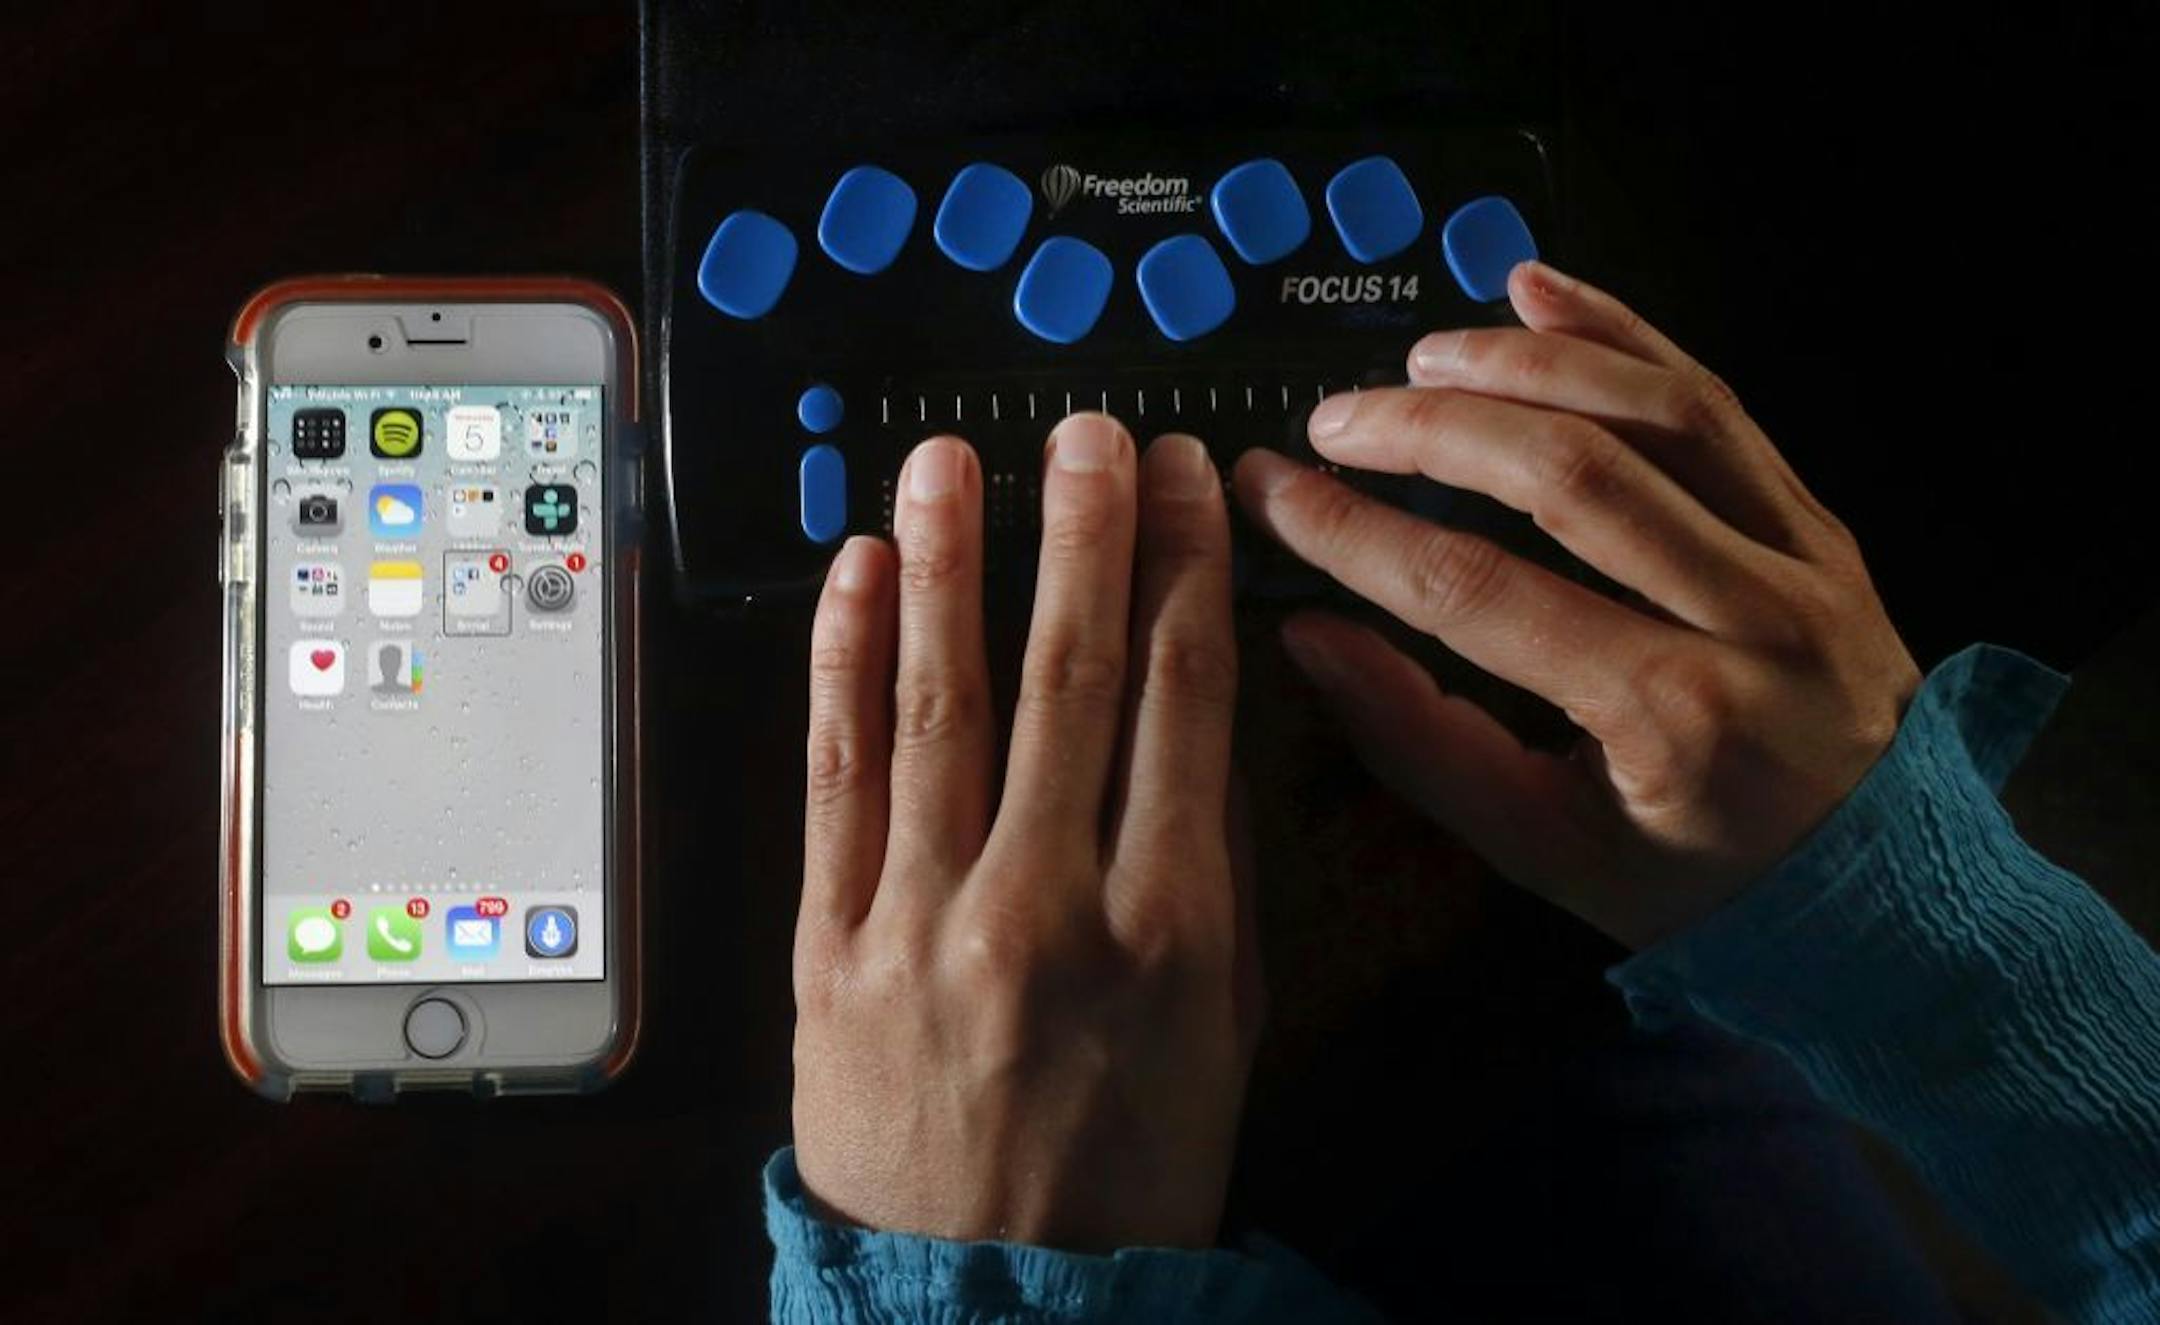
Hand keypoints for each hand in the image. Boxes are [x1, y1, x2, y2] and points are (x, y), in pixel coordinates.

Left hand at [791, 415, 1260, 1250]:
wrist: (990, 1307)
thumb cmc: (1131, 1170)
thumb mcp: (1225, 1029)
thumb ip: (1212, 867)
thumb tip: (1197, 710)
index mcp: (1170, 931)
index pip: (1183, 702)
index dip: (1185, 573)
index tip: (1186, 483)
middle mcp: (1044, 907)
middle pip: (1068, 680)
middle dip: (1082, 536)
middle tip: (1087, 432)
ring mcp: (921, 922)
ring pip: (939, 708)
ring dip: (949, 568)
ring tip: (953, 461)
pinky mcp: (827, 948)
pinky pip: (835, 783)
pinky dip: (844, 669)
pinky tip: (857, 579)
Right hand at [1233, 262, 1922, 947]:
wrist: (1891, 892)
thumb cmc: (1699, 885)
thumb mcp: (1547, 850)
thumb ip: (1421, 741)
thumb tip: (1308, 634)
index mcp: (1670, 716)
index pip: (1478, 591)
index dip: (1356, 532)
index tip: (1272, 490)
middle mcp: (1749, 617)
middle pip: (1573, 474)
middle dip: (1432, 431)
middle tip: (1336, 419)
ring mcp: (1801, 554)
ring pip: (1658, 413)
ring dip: (1527, 364)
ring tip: (1423, 356)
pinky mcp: (1820, 519)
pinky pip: (1721, 402)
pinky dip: (1627, 334)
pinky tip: (1541, 291)